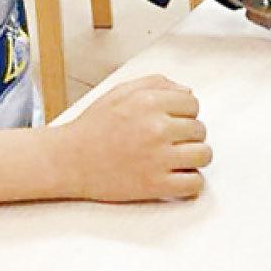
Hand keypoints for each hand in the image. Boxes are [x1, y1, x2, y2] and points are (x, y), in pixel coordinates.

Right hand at [59, 75, 210, 202]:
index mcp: (148, 102)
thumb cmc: (91, 129)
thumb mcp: (118, 93)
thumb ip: (155, 85)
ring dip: (193, 157)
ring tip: (174, 159)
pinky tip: (175, 177)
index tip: (170, 122)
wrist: (67, 160)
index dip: (183, 113)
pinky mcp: (156, 185)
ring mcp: (158, 158)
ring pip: (204, 155)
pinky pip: (195, 183)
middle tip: (166, 142)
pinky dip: (190, 183)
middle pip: (200, 130)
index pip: (193, 104)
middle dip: (186, 135)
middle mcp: (156, 127)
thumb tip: (187, 92)